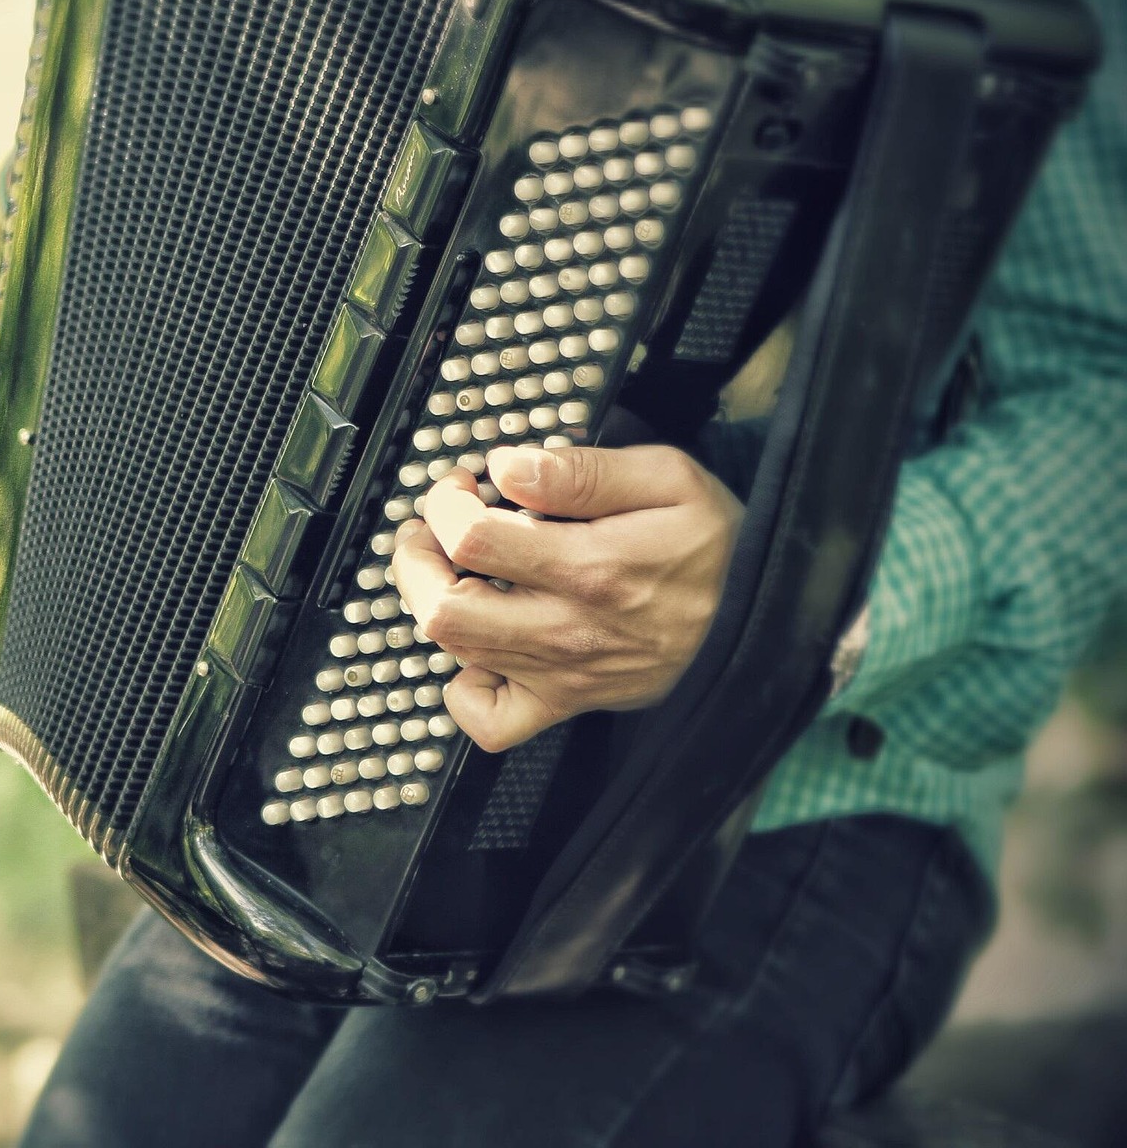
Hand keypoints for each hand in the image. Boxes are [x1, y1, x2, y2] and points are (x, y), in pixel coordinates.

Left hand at [392, 444, 740, 752]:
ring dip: (432, 602)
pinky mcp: (568, 703)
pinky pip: (489, 722)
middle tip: (434, 527)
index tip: (461, 485)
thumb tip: (509, 468)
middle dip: (418, 558)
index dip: (447, 503)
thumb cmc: (721, 546)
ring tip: (450, 567)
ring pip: (455, 653)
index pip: (472, 539)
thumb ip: (582, 471)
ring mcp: (563, 673)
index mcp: (591, 567)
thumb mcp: (669, 478)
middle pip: (443, 608)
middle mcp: (568, 628)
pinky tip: (477, 646)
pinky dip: (463, 688)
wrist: (772, 621)